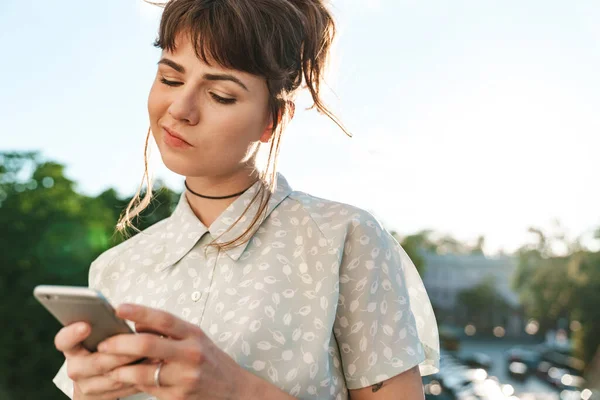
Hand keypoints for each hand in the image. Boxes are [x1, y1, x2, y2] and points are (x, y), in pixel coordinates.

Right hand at [54, 322, 144, 399]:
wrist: (96, 378)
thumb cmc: (103, 346)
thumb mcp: (101, 334)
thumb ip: (106, 325)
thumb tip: (122, 312)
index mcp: (72, 347)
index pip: (64, 340)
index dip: (73, 334)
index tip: (86, 326)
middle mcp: (75, 368)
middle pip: (96, 362)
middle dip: (120, 353)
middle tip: (137, 343)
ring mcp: (86, 385)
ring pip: (113, 378)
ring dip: (135, 367)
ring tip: (153, 354)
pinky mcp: (99, 398)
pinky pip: (122, 390)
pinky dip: (139, 379)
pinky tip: (153, 368)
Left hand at [97, 304, 257, 399]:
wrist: (233, 390)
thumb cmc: (210, 360)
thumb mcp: (195, 338)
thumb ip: (168, 332)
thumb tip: (137, 325)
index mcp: (194, 334)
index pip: (164, 319)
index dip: (140, 311)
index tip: (118, 307)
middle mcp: (191, 353)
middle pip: (148, 344)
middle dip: (120, 344)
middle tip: (103, 344)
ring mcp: (185, 377)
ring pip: (143, 371)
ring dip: (120, 369)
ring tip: (108, 366)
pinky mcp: (179, 397)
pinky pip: (148, 388)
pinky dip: (133, 382)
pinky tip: (123, 378)